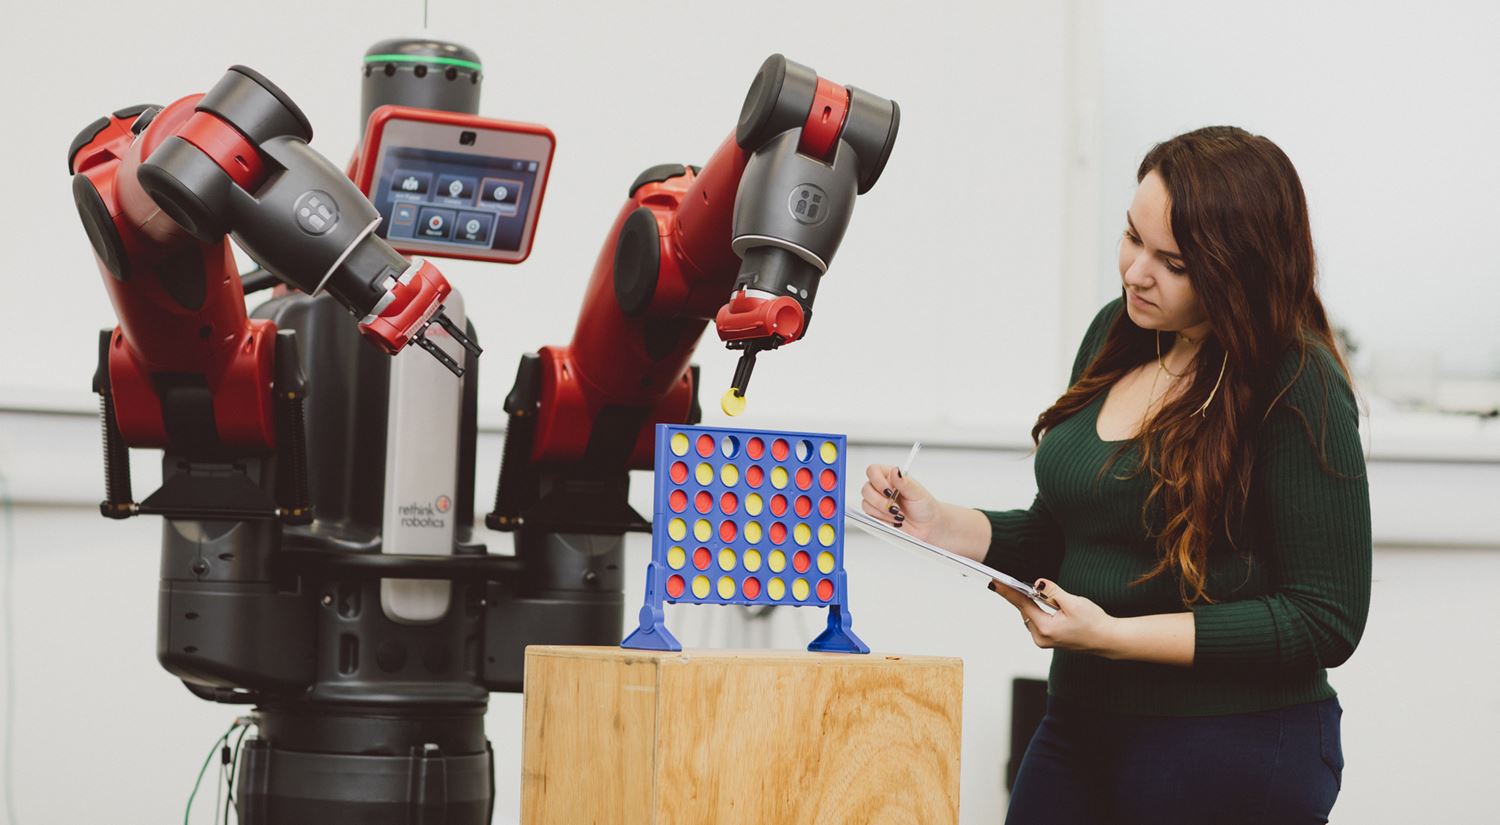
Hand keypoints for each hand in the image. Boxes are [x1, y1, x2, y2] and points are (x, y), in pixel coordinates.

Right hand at [860, 463, 940, 540]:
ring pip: (866, 504)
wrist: (927, 525)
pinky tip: (895, 520)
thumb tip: (895, 471)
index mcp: (890, 476)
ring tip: (898, 515)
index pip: (873, 471)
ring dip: (883, 512)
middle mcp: (881, 487)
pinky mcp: (876, 515)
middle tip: (895, 508)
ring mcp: (877, 501)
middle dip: (880, 501)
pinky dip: (883, 520)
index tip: (889, 491)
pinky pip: (870, 516)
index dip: (877, 481)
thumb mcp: (917, 492)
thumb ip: (904, 482)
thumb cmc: (924, 505)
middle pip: (866, 489)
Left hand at [990, 578, 1118, 657]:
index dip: (1008, 591)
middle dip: (1022, 596)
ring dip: (1031, 603)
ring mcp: (1044, 641)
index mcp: (1046, 628)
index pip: (1022, 605)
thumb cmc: (1094, 622)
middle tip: (1013, 582)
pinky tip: (1042, 603)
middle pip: (1025, 610)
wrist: (1107, 639)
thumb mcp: (1073, 603)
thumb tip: (1037, 584)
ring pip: (1030, 616)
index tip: (995, 582)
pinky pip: (1037, 621)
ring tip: (1034, 593)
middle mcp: (1041, 638)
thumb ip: (1053, 592)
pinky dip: (1037, 611)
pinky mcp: (1048, 640)